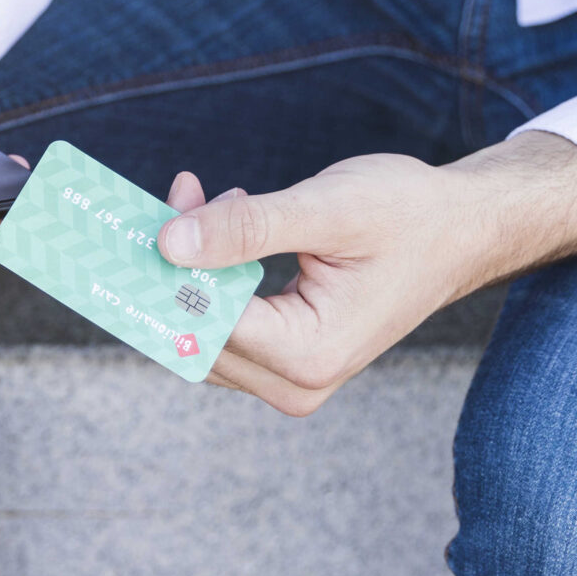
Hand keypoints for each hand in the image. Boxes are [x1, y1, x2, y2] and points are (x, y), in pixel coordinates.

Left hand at [157, 131, 576, 415]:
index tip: (113, 227)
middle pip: (191, 332)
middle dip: (164, 265)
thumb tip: (167, 243)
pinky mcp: (286, 356)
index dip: (154, 274)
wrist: (462, 230)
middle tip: (151, 198)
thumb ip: (245, 230)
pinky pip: (223, 319)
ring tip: (196, 195)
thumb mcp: (326, 209)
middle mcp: (295, 381)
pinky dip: (209, 270)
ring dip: (186, 262)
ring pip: (201, 325)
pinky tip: (221, 215)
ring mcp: (289, 376)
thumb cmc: (409, 215)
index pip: (201, 322)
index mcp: (308, 354)